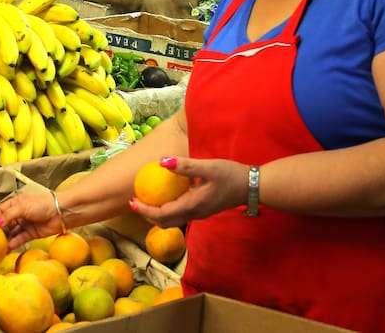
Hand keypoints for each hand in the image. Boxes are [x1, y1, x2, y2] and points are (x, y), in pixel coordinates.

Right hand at [0, 193, 62, 248]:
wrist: (62, 212)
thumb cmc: (43, 204)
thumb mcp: (22, 207)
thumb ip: (8, 215)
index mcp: (16, 203)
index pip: (1, 211)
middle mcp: (19, 213)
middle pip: (5, 223)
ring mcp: (25, 223)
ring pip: (12, 232)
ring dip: (6, 239)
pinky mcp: (31, 233)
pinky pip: (20, 239)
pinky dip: (13, 243)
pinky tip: (7, 248)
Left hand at [132, 157, 250, 226]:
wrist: (253, 186)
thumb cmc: (230, 175)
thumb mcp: (207, 167)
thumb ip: (185, 166)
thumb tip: (162, 162)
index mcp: (192, 206)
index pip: (161, 214)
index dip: (144, 210)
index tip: (131, 201)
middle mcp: (194, 214)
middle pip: (164, 222)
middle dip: (147, 215)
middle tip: (135, 201)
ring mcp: (199, 214)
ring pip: (172, 220)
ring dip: (157, 214)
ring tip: (147, 199)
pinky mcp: (203, 210)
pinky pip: (180, 214)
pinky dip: (168, 210)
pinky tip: (167, 195)